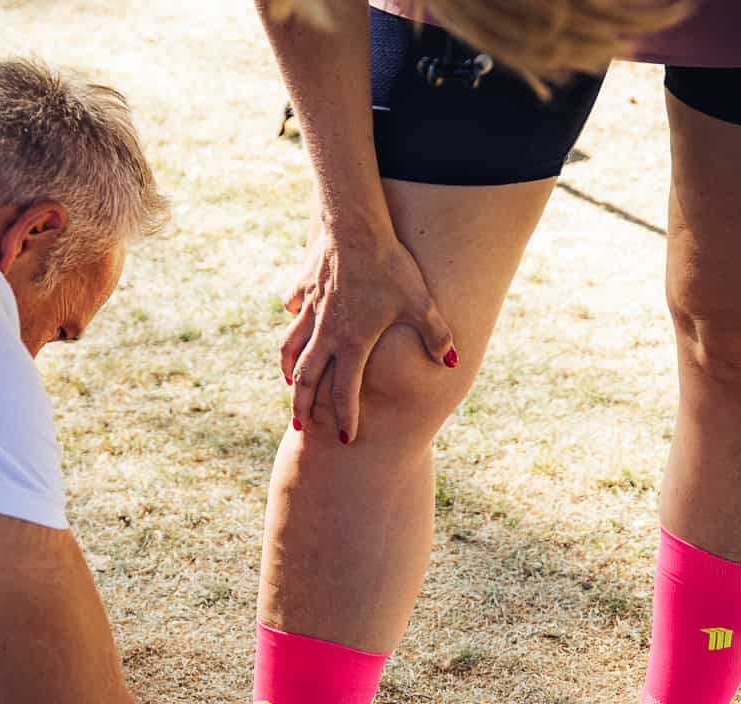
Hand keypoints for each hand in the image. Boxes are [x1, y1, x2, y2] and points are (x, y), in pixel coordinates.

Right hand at [281, 213, 455, 444]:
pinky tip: (294, 319)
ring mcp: (310, 311)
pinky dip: (292, 320)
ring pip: (291, 349)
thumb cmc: (389, 266)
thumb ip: (436, 335)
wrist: (354, 227)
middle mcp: (325, 333)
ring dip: (289, 370)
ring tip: (289, 384)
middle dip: (303, 407)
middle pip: (306, 380)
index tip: (345, 439)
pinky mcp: (303, 288)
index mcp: (352, 343)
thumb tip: (452, 362)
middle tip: (302, 426)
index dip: (346, 418)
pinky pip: (293, 310)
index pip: (345, 392)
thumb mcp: (419, 302)